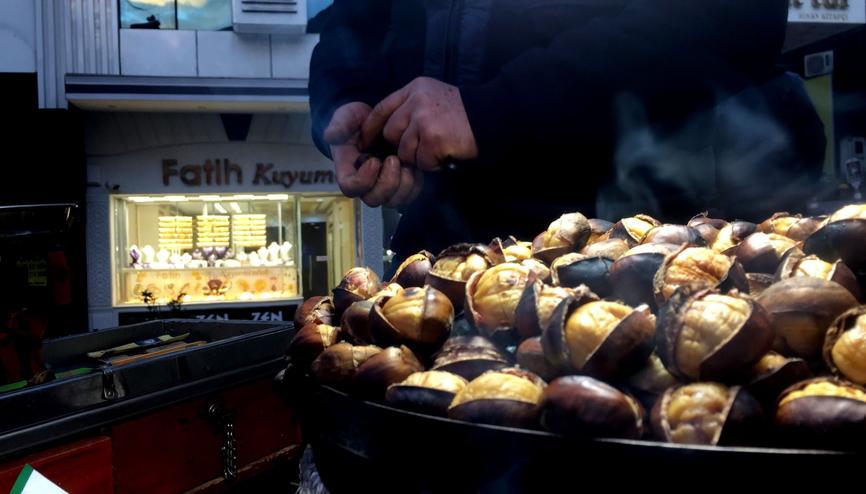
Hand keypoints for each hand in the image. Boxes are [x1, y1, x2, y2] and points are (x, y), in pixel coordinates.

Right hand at [324, 102, 422, 207]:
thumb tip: (331, 135)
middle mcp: (366, 183)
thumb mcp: (346, 117)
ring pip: (394, 201)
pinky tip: (415, 166)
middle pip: (374, 199)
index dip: (363, 180)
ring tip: (406, 163)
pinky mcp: (400, 183)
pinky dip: (415, 183)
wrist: (378, 120)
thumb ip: (339, 125)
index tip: (373, 160)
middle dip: (387, 183)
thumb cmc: (358, 121)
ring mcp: (383, 185)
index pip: (351, 188)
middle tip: (394, 160)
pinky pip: (410, 195)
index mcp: (348, 171)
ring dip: (404, 185)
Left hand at [361, 77, 477, 170]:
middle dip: (403, 145)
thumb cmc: (464, 112)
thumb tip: (389, 128)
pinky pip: (421, 161)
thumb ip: (411, 106)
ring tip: (439, 148)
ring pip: (404, 151)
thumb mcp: (433, 96)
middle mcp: (416, 101)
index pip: (381, 108)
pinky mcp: (433, 138)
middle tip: (424, 146)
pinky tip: (446, 153)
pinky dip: (433, 163)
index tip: (365, 140)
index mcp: (414, 88)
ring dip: (420, 156)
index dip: (371, 127)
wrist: (492, 116)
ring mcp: (424, 119)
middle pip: (391, 133)